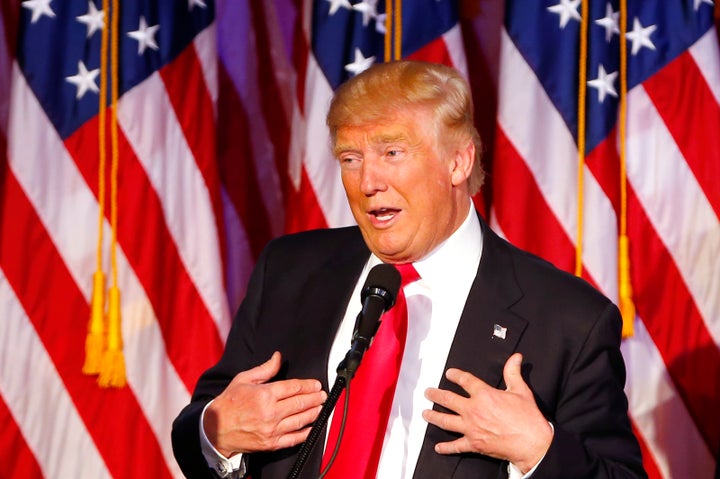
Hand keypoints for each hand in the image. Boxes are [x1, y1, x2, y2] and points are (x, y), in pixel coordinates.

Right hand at [203, 351, 326, 457]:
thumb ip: (265, 369)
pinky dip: (305, 433)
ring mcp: (272, 429)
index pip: (294, 388)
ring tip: (321, 407)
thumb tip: (278, 357)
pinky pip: (294, 439)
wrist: (215, 430)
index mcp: (264, 395)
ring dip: (314, 413)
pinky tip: (312, 428)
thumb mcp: (244, 379)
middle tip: (323, 395)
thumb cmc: (229, 403)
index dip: (308, 385)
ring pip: (300, 420)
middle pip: (300, 403)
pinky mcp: (271, 443)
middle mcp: (270, 412)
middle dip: (315, 398)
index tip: (316, 385)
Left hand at [422, 353, 552, 472]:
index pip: (465, 380)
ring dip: (433, 416)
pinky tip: (438, 447)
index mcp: (484, 395)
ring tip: (425, 414)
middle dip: (435, 395)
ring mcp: (471, 428)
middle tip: (428, 393)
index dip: (455, 375)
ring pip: (445, 421)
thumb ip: (513, 372)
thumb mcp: (521, 391)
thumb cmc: (528, 418)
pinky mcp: (474, 444)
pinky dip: (445, 447)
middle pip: (448, 399)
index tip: (449, 374)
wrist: (532, 443)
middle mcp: (473, 410)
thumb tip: (516, 357)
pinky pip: (455, 446)